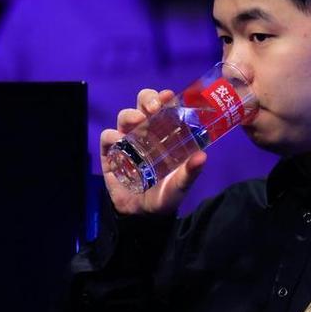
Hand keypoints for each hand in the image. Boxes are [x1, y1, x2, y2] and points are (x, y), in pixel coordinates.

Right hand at [100, 88, 206, 215]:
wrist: (143, 215)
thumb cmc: (165, 193)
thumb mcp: (181, 184)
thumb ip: (190, 172)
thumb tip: (203, 156)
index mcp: (165, 132)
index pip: (165, 107)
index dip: (165, 98)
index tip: (169, 96)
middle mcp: (145, 131)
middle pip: (142, 104)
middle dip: (147, 99)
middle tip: (154, 107)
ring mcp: (127, 140)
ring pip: (124, 117)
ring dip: (130, 115)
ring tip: (138, 121)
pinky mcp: (110, 153)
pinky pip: (108, 138)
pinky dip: (112, 135)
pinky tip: (119, 140)